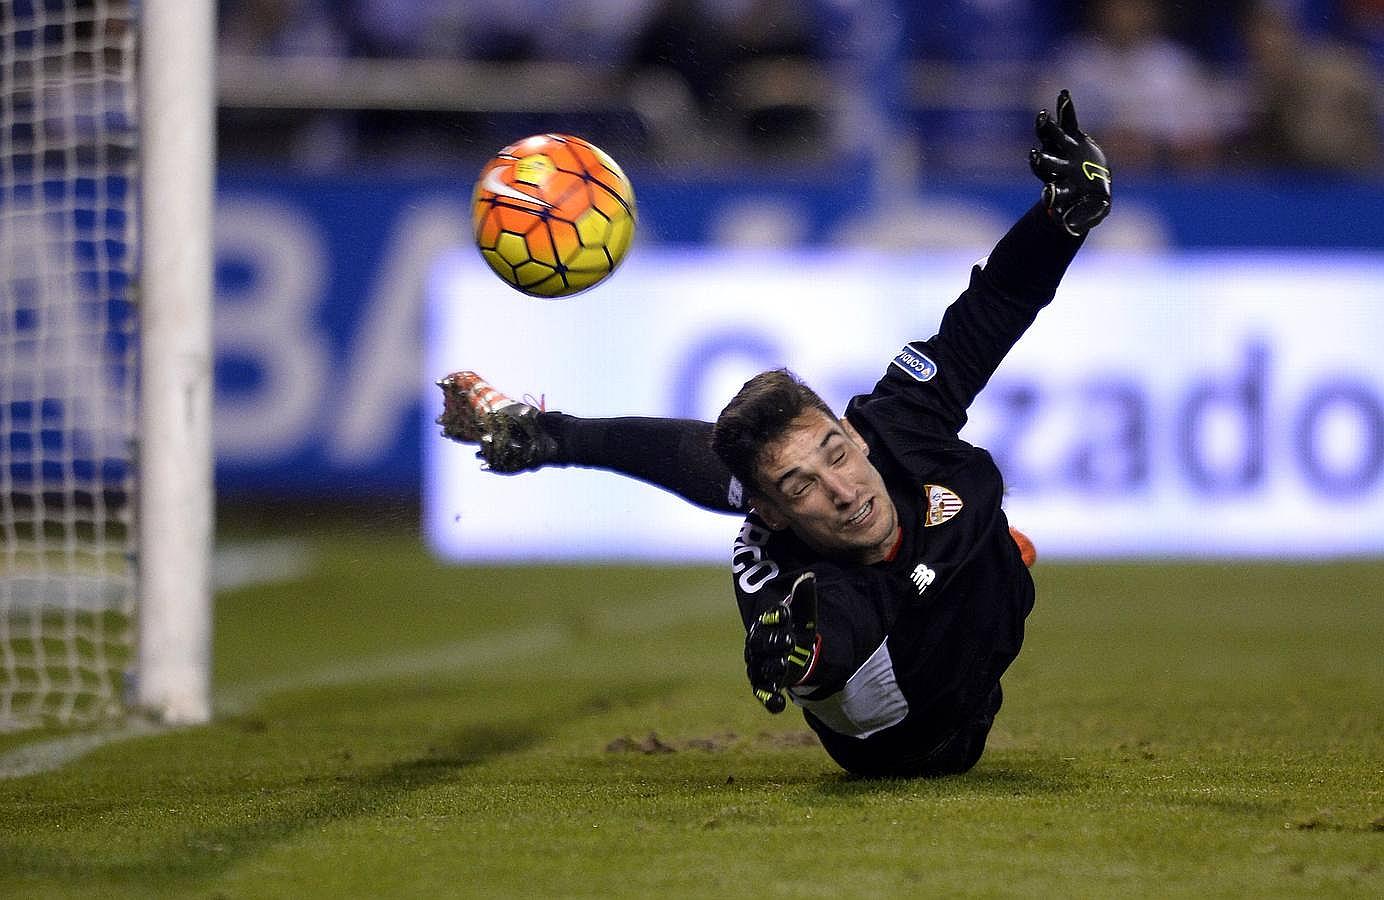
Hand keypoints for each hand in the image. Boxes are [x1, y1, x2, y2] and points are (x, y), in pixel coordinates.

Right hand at [745, 571, 820, 713]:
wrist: (788, 654)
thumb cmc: (793, 630)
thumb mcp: (802, 617)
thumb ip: (804, 599)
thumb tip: (808, 576)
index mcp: (765, 625)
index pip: (769, 618)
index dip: (776, 615)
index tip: (786, 611)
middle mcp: (757, 645)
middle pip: (762, 644)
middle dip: (774, 642)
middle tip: (789, 640)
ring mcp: (759, 666)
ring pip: (762, 668)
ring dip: (773, 667)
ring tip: (784, 667)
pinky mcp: (763, 686)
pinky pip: (763, 693)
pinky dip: (769, 699)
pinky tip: (778, 706)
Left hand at [1029, 90, 1110, 235]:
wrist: (1089, 187)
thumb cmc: (1091, 204)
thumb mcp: (1095, 213)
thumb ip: (1085, 218)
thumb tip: (1071, 229)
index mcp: (1061, 192)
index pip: (1052, 194)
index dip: (1050, 195)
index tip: (1048, 194)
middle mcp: (1057, 170)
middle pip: (1046, 166)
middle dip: (1041, 161)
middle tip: (1034, 156)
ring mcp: (1061, 151)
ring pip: (1051, 140)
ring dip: (1046, 129)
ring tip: (1043, 117)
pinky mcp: (1071, 137)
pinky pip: (1068, 121)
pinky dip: (1065, 109)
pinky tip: (1063, 95)